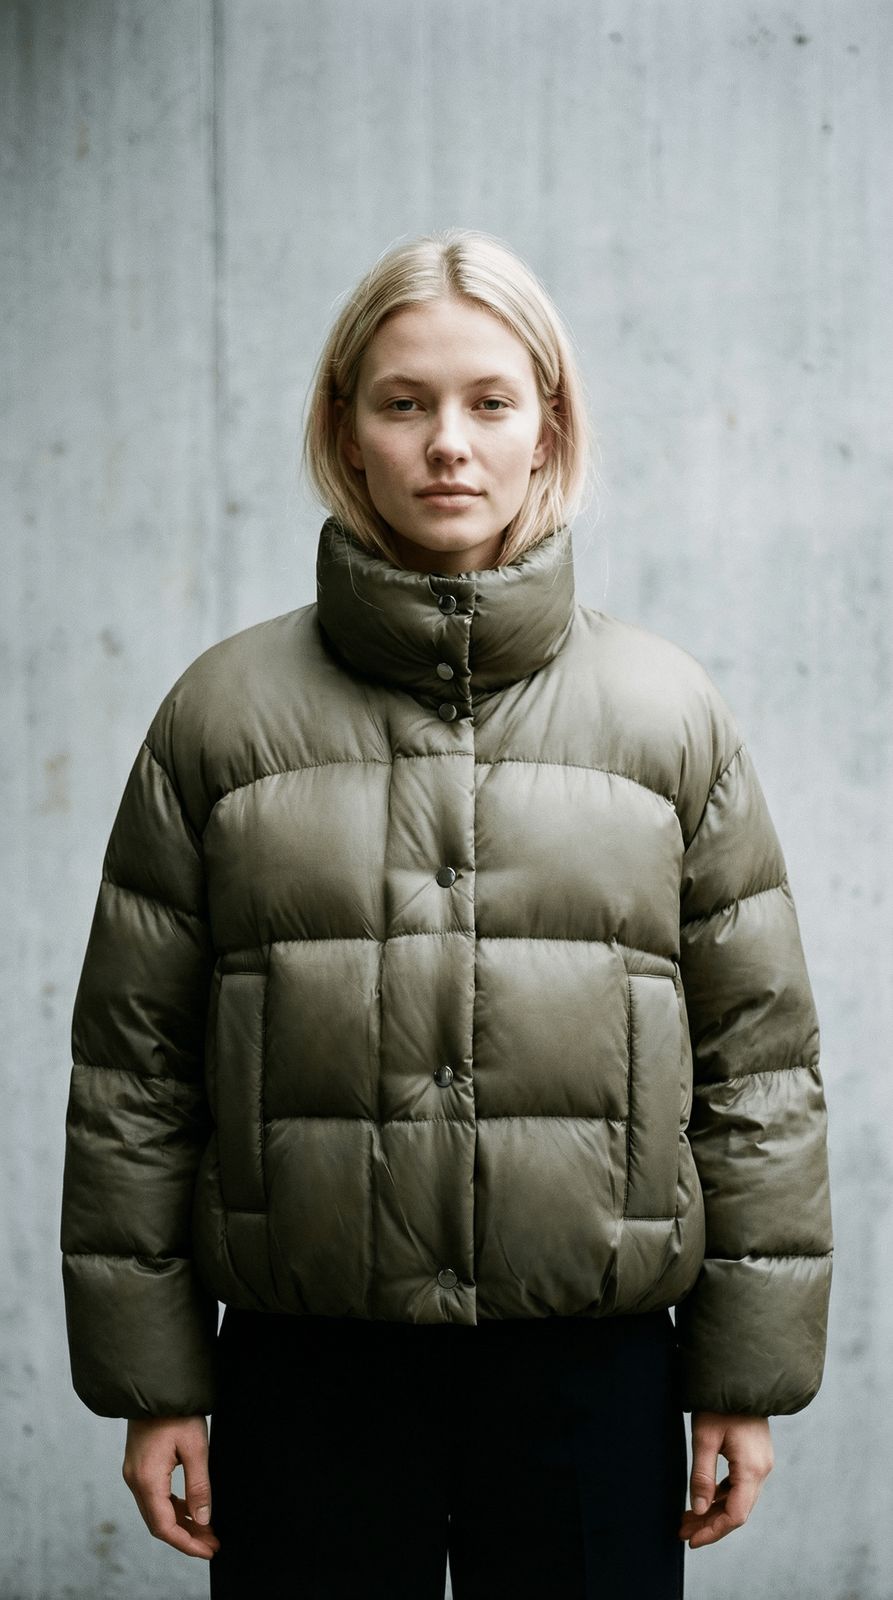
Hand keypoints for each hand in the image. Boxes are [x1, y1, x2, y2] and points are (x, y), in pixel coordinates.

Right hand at [122, 1414, 219, 1559]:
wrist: (156, 1386)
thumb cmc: (177, 1413)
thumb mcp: (196, 1448)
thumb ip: (199, 1487)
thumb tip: (203, 1520)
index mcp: (147, 1479)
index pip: (164, 1527)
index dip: (187, 1543)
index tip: (208, 1550)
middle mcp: (135, 1480)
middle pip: (158, 1523)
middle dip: (186, 1536)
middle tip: (212, 1543)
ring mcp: (134, 1473)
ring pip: (156, 1511)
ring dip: (180, 1523)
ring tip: (207, 1529)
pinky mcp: (138, 1466)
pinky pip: (154, 1496)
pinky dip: (173, 1507)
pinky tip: (191, 1509)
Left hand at [679, 1411, 773, 1548]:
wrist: (740, 1375)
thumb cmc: (719, 1404)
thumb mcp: (704, 1438)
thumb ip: (701, 1475)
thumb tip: (698, 1510)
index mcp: (752, 1469)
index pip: (735, 1515)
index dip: (713, 1531)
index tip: (691, 1540)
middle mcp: (762, 1470)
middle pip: (737, 1511)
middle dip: (710, 1524)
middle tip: (682, 1531)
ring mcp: (761, 1463)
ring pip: (738, 1499)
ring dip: (713, 1511)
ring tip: (687, 1519)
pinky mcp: (755, 1456)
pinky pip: (739, 1485)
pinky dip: (720, 1495)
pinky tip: (702, 1498)